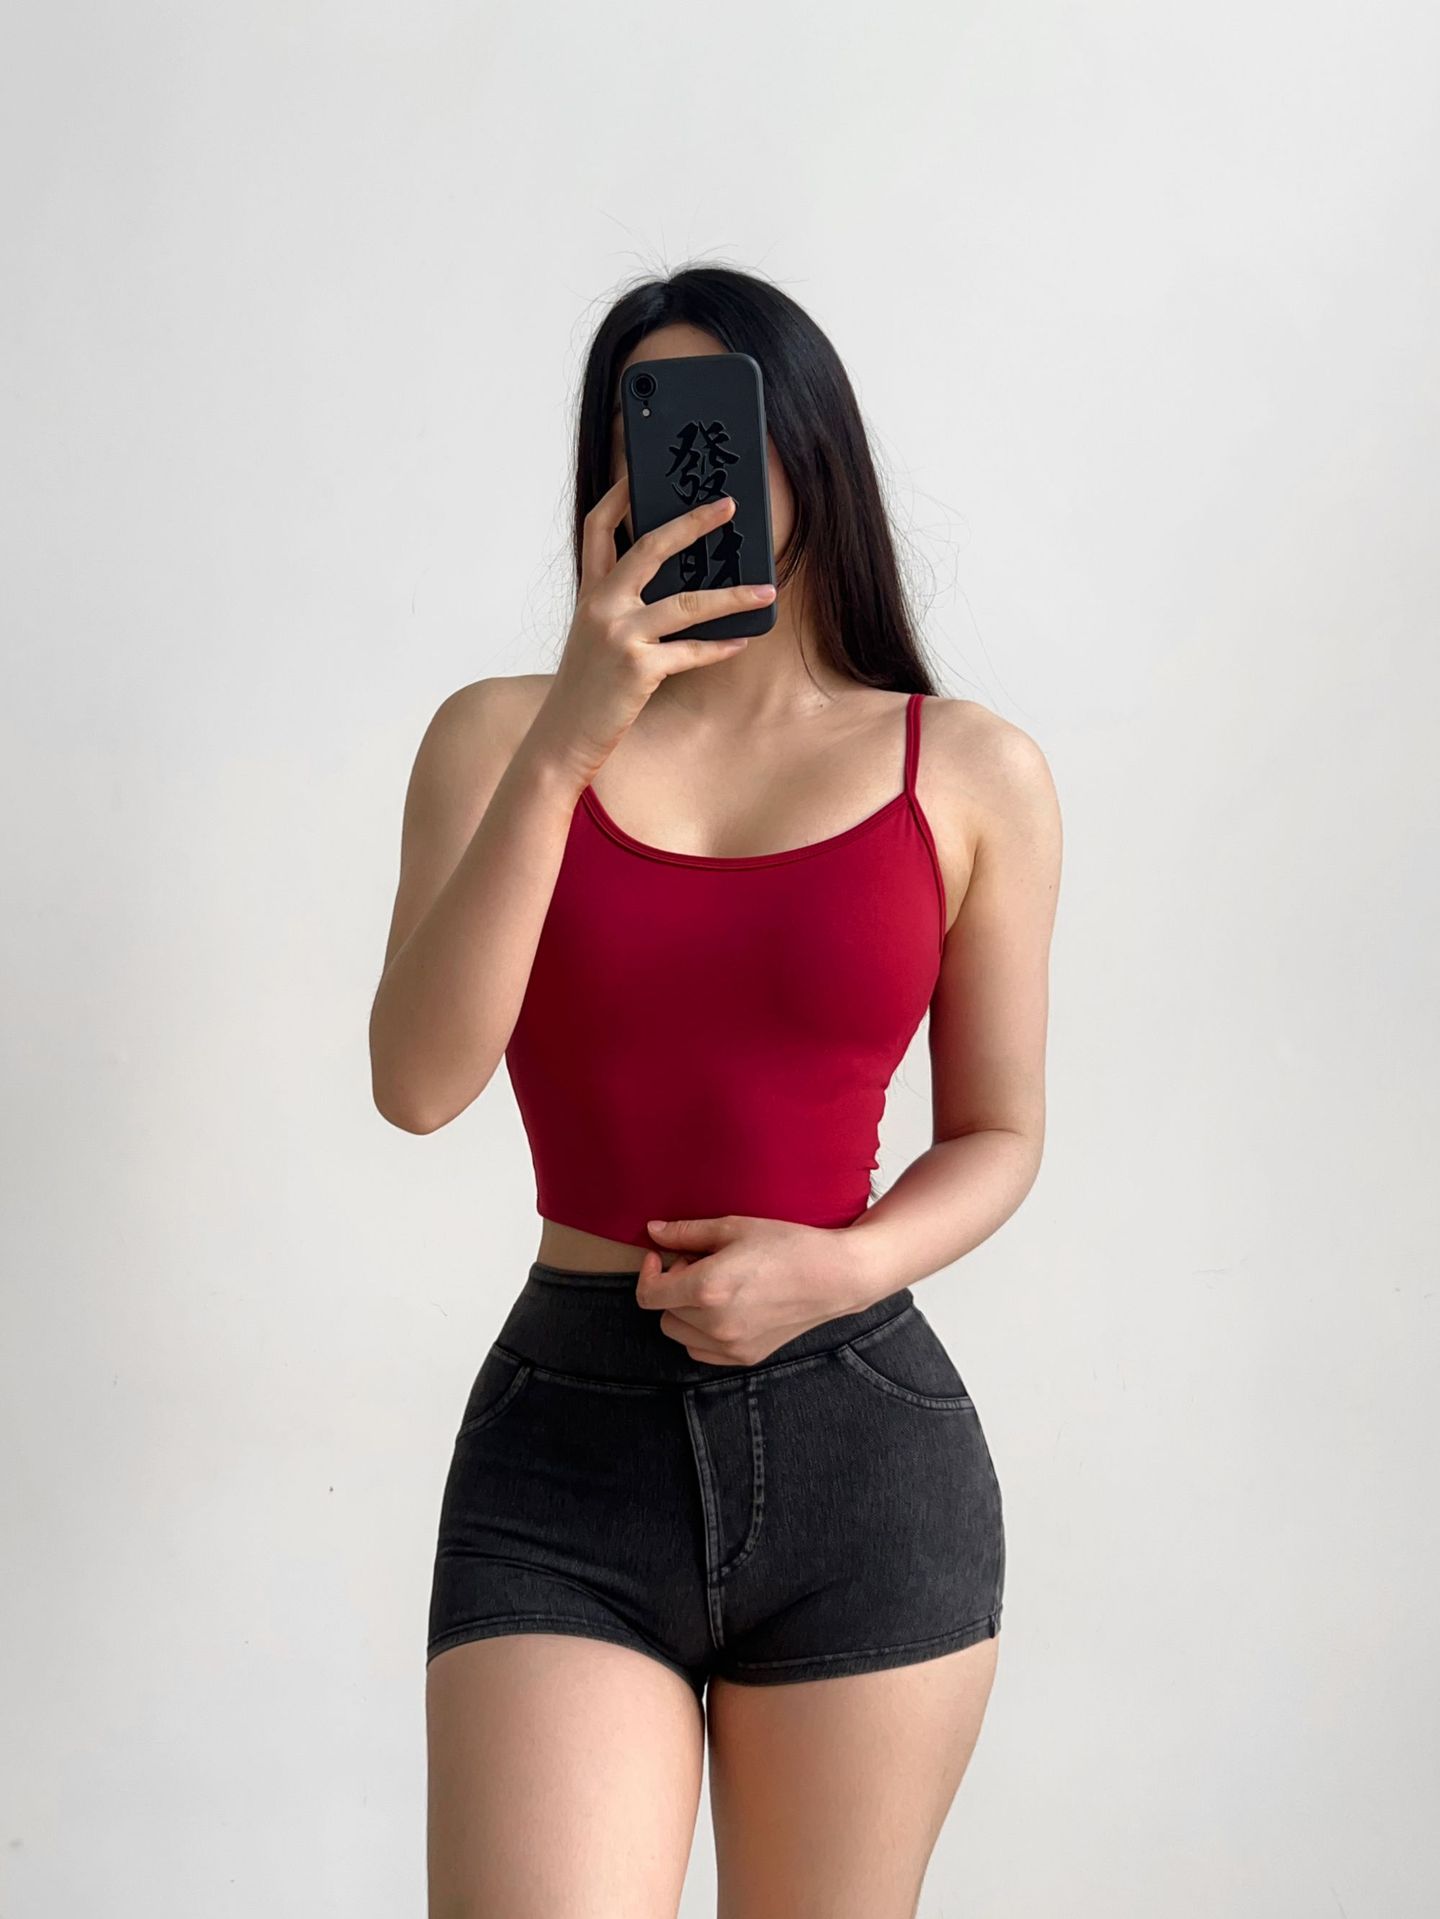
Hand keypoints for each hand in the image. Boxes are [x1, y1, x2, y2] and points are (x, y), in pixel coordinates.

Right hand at [525, 477, 776, 788]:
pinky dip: (720, 648)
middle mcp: (602, 605)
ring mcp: (620, 635)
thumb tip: (675, 583)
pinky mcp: (638, 668)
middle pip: (650, 547)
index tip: (644, 469)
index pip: (599, 527)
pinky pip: (691, 652)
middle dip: (693, 523)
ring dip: (732, 596)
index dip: (622, 495)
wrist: (563, 735)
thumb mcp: (594, 636)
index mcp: (590, 592)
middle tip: (728, 506)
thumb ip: (621, 605)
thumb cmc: (586, 687)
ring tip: (766, 590)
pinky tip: (743, 641)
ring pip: (687, 603)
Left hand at [634, 1215, 872, 1365]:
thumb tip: (652, 1232)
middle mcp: (715, 1324)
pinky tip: (727, 1308)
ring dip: (686, 1312)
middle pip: (664, 1313)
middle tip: (702, 1265)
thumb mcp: (734, 1227)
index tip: (660, 1257)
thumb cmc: (786, 1244)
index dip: (649, 1273)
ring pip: (680, 1334)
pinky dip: (702, 1332)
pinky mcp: (746, 1357)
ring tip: (716, 1288)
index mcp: (707, 1289)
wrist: (834, 1276)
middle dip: (673, 1288)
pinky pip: (702, 1350)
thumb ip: (687, 1232)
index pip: (649, 1295)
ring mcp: (731, 1346)